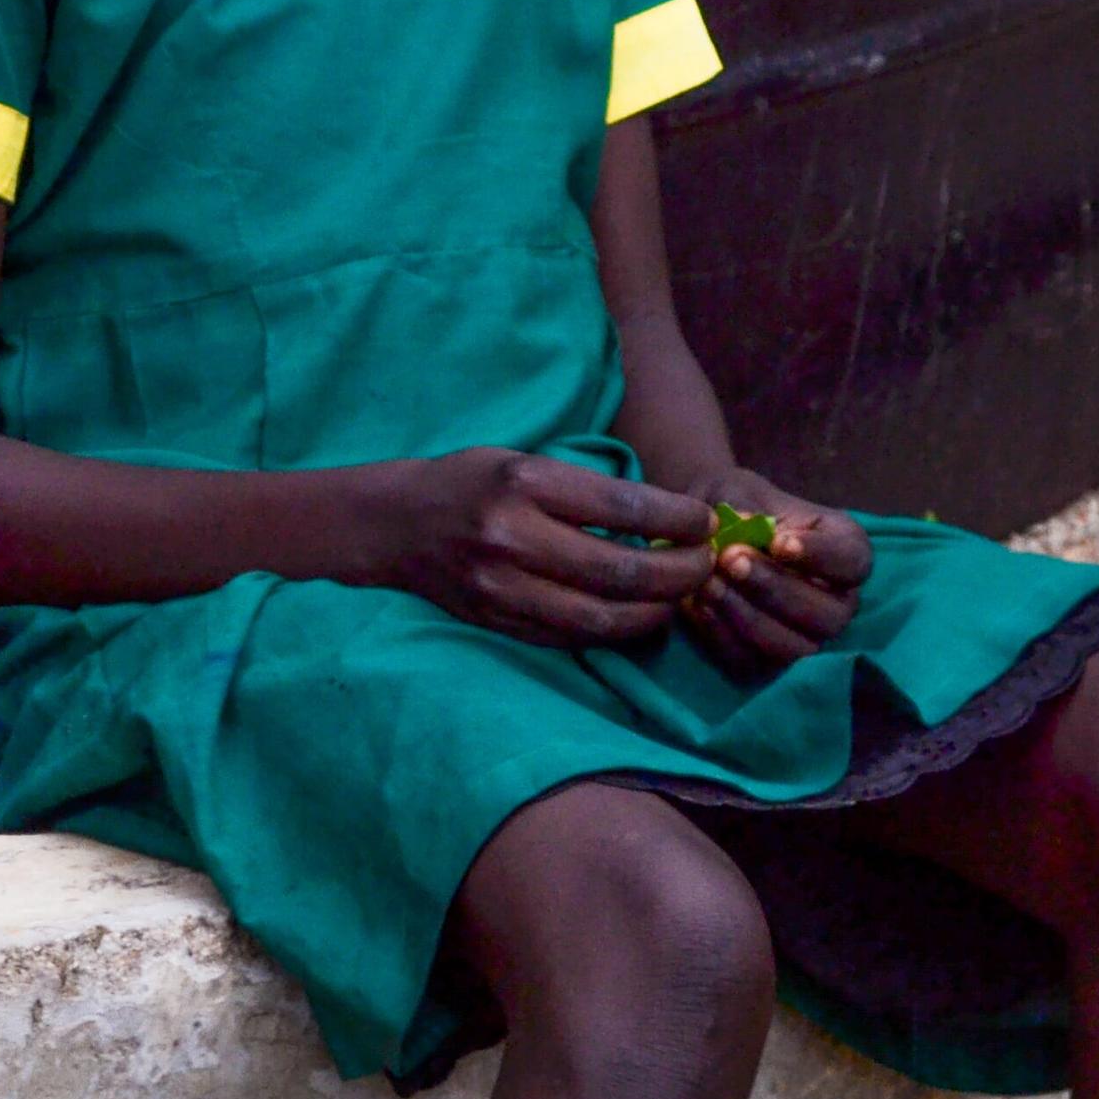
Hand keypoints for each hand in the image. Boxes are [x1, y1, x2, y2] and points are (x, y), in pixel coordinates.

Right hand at [362, 450, 715, 648]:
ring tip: (679, 598)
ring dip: (655, 612)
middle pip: (621, 572)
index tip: (704, 524)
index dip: (676, 521)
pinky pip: (571, 637)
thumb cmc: (468, 481)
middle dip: (679, 573)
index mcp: (524, 483)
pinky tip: (636, 617)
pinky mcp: (498, 621)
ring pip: (601, 618)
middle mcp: (513, 537)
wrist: (393, 523)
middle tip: (704, 566)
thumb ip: (584, 490)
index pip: (623, 507)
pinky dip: (614, 631)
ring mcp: (503, 587)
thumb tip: (665, 519)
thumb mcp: (523, 460)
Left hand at [681, 468, 873, 676]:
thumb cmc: (733, 506)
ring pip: (793, 647)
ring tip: (708, 582)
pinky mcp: (767, 662)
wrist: (700, 533)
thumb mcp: (740, 492)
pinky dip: (721, 635)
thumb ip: (749, 509)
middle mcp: (837, 603)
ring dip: (748, 616)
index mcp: (845, 552)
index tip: (779, 542)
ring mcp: (806, 637)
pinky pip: (752, 663)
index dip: (821, 556)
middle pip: (828, 616)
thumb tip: (746, 529)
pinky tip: (695, 604)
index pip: (854, 562)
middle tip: (729, 559)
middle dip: (776, 589)